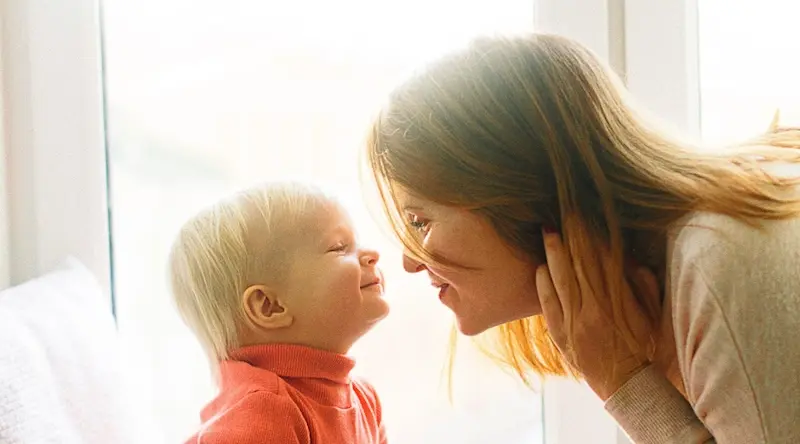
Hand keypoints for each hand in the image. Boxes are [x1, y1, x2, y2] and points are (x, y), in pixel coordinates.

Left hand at [535, 228, 659, 399]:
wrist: (626, 386)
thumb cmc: (643, 348)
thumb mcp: (651, 317)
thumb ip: (644, 288)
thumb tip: (631, 260)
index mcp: (618, 303)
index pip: (603, 261)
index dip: (593, 237)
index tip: (586, 217)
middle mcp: (594, 310)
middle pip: (579, 264)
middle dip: (571, 236)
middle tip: (563, 212)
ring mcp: (574, 323)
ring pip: (561, 280)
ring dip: (554, 253)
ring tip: (547, 229)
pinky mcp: (561, 335)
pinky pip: (548, 304)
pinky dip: (543, 284)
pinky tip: (541, 266)